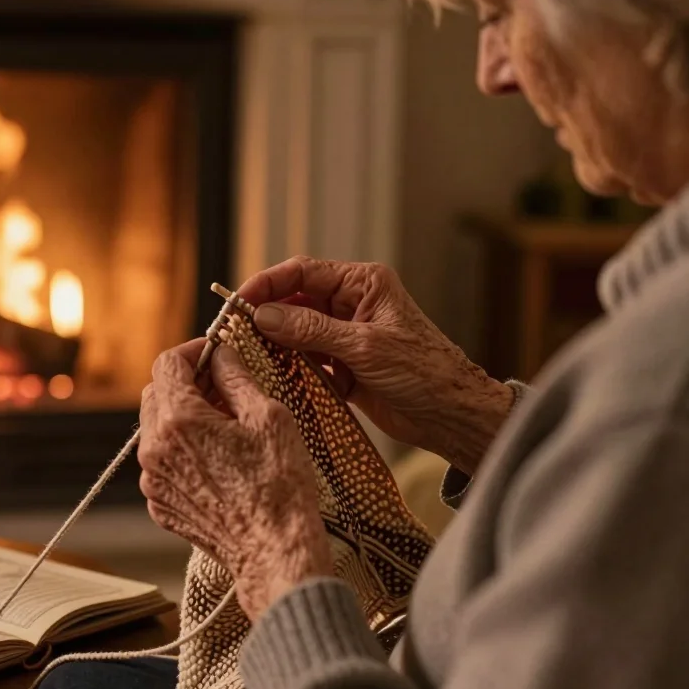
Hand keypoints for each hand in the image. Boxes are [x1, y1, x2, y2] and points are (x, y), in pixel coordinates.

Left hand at [138, 339, 332, 620]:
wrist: (274, 552)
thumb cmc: (279, 486)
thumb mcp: (268, 417)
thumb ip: (236, 377)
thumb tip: (221, 355)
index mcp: (179, 421)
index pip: (167, 363)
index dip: (193, 351)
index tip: (215, 352)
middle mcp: (155, 449)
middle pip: (156, 393)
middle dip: (187, 382)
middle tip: (224, 386)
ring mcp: (154, 481)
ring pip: (157, 429)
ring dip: (184, 417)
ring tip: (226, 426)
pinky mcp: (160, 505)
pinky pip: (163, 463)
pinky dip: (184, 451)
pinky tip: (219, 460)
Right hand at [238, 256, 513, 474]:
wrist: (452, 415)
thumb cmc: (423, 372)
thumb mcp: (364, 346)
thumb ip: (311, 330)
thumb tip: (264, 316)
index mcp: (363, 284)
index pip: (303, 272)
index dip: (267, 283)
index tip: (238, 301)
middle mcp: (352, 304)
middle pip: (295, 301)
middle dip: (267, 316)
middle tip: (236, 333)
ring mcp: (346, 336)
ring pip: (297, 332)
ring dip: (277, 345)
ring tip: (252, 357)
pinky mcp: (344, 366)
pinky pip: (308, 360)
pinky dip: (293, 368)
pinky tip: (279, 378)